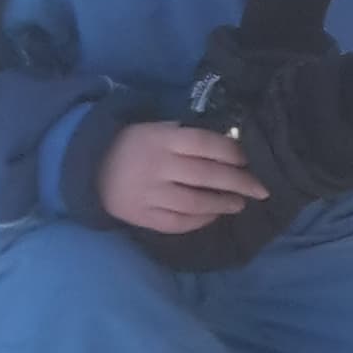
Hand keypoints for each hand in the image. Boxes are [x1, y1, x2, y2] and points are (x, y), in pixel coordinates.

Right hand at [99, 122, 267, 233]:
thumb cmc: (137, 145)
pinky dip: (200, 221)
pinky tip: (214, 215)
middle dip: (239, 182)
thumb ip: (190, 138)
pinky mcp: (141, 216)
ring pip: (194, 202)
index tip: (249, 160)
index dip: (232, 152)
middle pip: (205, 175)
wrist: (92, 168)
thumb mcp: (159, 130)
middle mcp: (156, 166)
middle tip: (261, 189)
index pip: (205, 144)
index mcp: (162, 139)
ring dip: (222, 204)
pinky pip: (176, 223)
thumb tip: (233, 147)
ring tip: (240, 203)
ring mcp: (148, 194)